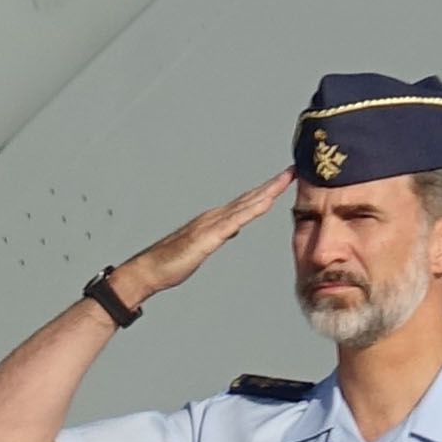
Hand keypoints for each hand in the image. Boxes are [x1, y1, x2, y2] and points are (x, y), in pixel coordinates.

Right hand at [112, 175, 291, 307]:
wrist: (148, 270)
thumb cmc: (172, 262)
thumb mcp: (204, 247)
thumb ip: (220, 235)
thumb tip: (234, 229)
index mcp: (216, 220)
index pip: (247, 202)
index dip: (267, 190)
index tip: (285, 180)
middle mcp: (215, 216)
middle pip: (250, 197)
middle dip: (273, 184)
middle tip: (294, 171)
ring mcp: (212, 225)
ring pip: (246, 204)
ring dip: (267, 191)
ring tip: (286, 179)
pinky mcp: (208, 237)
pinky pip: (236, 221)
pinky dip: (252, 210)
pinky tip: (266, 203)